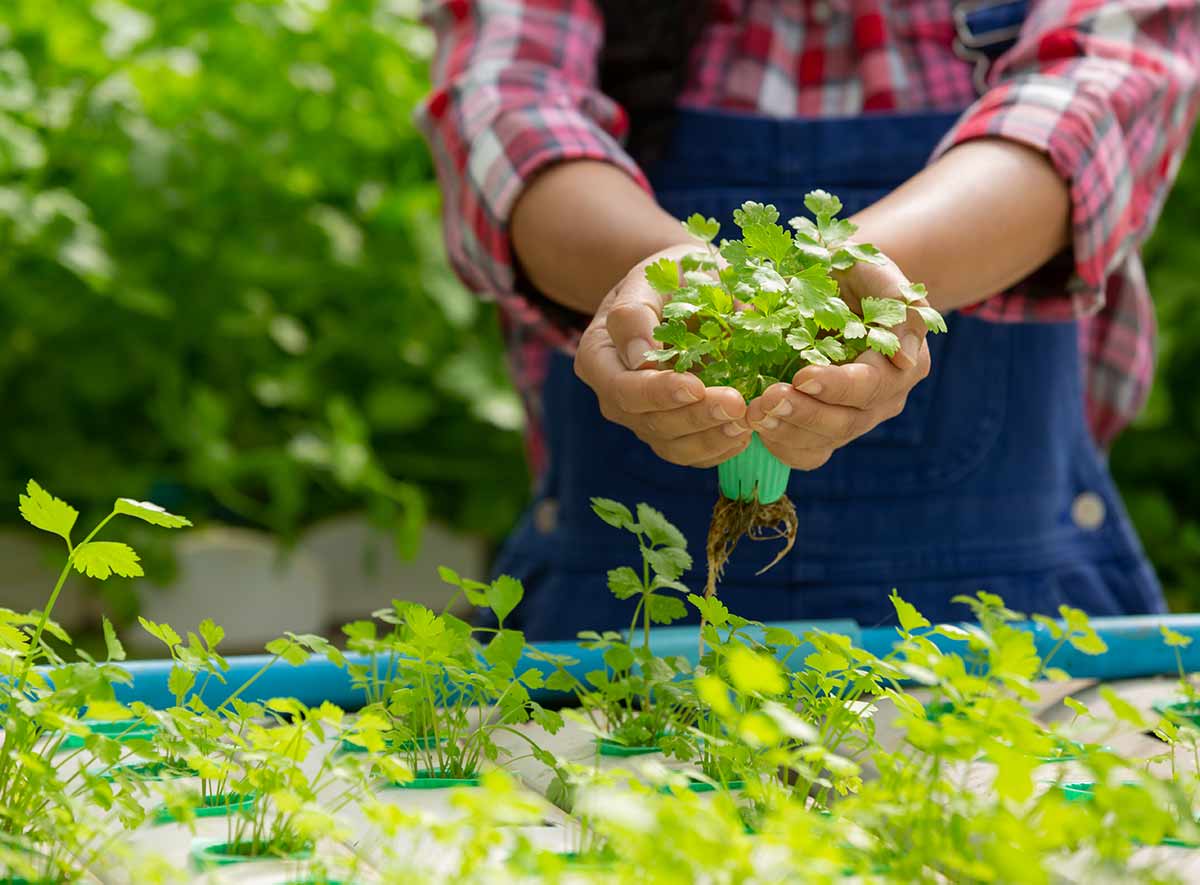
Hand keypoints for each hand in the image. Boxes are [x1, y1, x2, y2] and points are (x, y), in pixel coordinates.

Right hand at [575, 244, 752, 467]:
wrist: (690, 289)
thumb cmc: (672, 275)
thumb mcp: (652, 276)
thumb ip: (637, 311)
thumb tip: (641, 355)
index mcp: (598, 355)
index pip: (622, 387)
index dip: (657, 392)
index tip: (695, 385)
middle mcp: (615, 394)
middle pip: (648, 421)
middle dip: (694, 416)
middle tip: (737, 404)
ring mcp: (643, 418)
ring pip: (671, 445)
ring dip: (711, 437)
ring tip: (747, 420)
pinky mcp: (672, 433)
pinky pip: (692, 454)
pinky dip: (720, 447)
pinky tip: (746, 432)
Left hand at [746, 253, 932, 469]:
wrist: (836, 287)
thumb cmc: (857, 275)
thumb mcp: (879, 274)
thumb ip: (900, 305)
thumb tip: (905, 360)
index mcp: (901, 365)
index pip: (870, 386)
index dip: (837, 386)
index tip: (802, 375)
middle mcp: (882, 400)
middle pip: (846, 422)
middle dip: (805, 413)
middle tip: (768, 399)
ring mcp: (854, 419)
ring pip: (824, 442)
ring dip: (786, 431)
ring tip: (755, 413)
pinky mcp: (826, 431)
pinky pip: (806, 453)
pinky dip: (780, 445)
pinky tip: (757, 427)